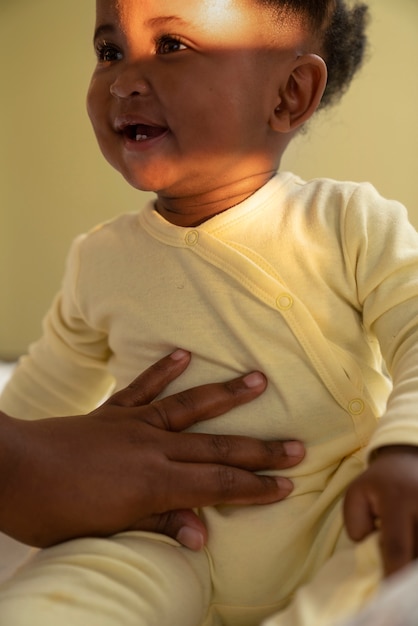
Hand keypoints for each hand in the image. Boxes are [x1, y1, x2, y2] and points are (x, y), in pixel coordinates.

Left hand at [1, 350, 304, 548]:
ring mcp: (134, 424)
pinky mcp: (113, 411)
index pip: (218, 486)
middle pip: (217, 449)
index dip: (256, 487)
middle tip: (296, 445)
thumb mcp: (107, 529)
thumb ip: (159, 524)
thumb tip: (203, 535)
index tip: (287, 483)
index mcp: (154, 482)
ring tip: (259, 379)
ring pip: (191, 408)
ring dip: (227, 395)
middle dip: (259, 451)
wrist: (12, 470)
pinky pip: (143, 387)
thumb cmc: (55, 509)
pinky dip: (163, 370)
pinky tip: (183, 353)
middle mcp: (153, 447)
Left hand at [344, 445, 417, 575]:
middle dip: (407, 571)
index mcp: (398, 498)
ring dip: (414, 560)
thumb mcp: (356, 493)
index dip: (393, 574)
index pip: (396, 546)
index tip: (389, 593)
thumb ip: (355, 522)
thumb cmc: (379, 482)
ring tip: (404, 561)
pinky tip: (410, 553)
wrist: (408, 459)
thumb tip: (368, 548)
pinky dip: (417, 553)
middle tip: (396, 580)